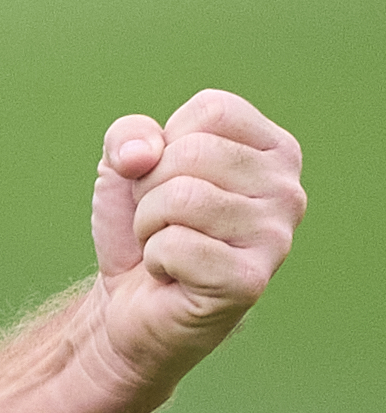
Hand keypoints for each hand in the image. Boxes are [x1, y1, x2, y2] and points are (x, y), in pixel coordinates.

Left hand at [83, 89, 304, 404]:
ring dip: (148, 224)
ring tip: (167, 244)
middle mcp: (288, 191)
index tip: (167, 178)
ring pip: (181, 197)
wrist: (129, 302)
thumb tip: (139, 154)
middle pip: (192, 152)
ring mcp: (276, 238)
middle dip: (150, 188)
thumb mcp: (125, 166)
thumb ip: (128, 136)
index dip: (165, 143)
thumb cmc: (143, 226)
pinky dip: (154, 259)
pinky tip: (172, 273)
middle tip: (162, 221)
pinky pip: (175, 245)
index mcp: (274, 151)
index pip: (213, 110)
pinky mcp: (249, 281)